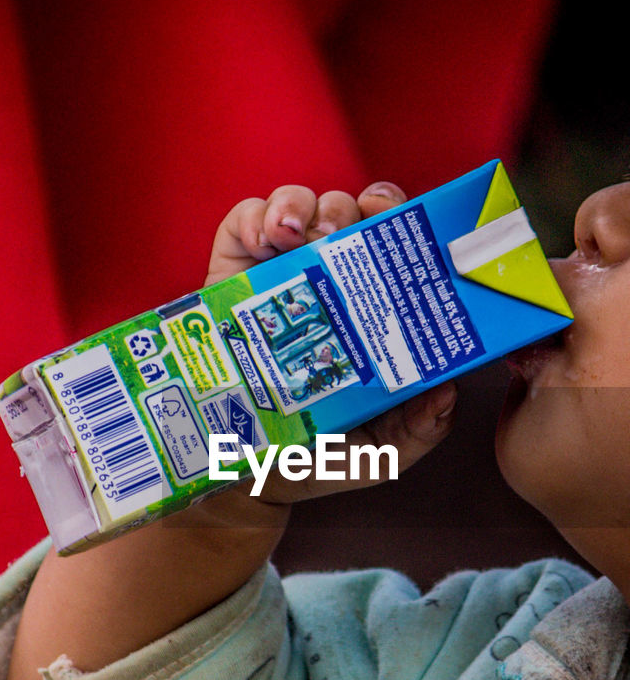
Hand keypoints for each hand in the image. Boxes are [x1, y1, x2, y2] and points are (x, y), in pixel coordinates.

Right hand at [206, 181, 456, 504]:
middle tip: (337, 233)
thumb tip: (447, 394)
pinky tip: (260, 241)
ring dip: (300, 205)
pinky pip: (245, 220)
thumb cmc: (319, 454)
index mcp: (373, 310)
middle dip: (348, 208)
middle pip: (349, 212)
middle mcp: (331, 280)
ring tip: (291, 235)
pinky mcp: (233, 271)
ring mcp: (280, 271)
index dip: (400, 219)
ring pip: (300, 205)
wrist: (242, 474)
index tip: (392, 219)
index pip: (395, 245)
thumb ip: (419, 430)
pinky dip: (255, 216)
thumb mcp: (380, 452)